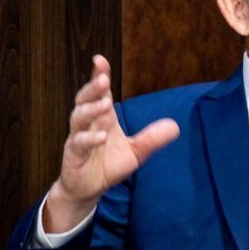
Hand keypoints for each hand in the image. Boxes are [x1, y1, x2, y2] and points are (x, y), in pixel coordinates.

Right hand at [44, 55, 179, 232]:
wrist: (89, 189)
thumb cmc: (108, 165)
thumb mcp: (136, 152)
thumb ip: (152, 138)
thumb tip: (175, 126)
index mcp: (103, 118)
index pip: (100, 93)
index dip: (99, 76)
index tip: (100, 60)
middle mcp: (88, 124)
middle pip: (85, 99)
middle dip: (93, 88)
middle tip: (104, 78)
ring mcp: (78, 138)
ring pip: (78, 118)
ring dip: (91, 109)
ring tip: (105, 103)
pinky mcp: (73, 155)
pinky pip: (78, 143)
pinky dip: (88, 139)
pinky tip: (101, 136)